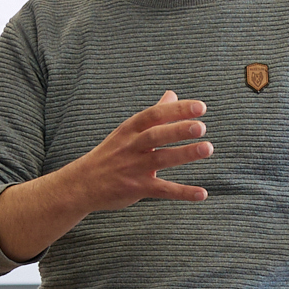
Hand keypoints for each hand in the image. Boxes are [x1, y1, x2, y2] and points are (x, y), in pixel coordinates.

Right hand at [0, 90, 209, 261]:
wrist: (81, 184)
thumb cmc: (110, 154)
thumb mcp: (127, 131)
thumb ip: (153, 115)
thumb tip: (172, 94)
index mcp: (130, 129)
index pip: (154, 114)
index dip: (177, 110)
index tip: (200, 107)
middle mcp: (131, 146)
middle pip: (156, 135)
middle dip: (178, 129)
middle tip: (202, 126)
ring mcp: (133, 168)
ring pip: (161, 159)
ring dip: (184, 154)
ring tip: (207, 148)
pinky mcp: (137, 188)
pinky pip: (162, 190)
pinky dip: (183, 192)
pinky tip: (202, 193)